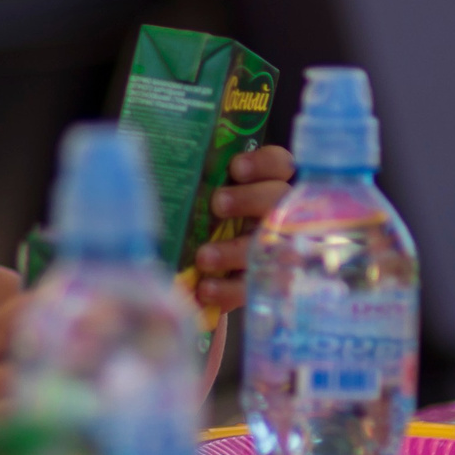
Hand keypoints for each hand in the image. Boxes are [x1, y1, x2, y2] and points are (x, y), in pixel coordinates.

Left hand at [192, 145, 293, 318]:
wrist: (217, 276)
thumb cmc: (210, 219)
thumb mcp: (212, 196)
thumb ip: (204, 183)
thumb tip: (172, 171)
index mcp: (271, 184)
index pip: (280, 165)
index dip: (262, 164)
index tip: (236, 168)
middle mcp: (283, 214)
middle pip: (279, 199)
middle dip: (249, 199)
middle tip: (217, 204)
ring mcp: (282, 250)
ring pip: (272, 246)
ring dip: (235, 250)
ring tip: (203, 257)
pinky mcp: (268, 286)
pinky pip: (255, 288)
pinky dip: (229, 290)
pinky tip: (205, 290)